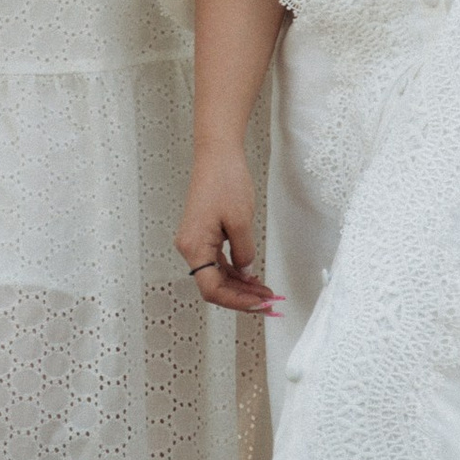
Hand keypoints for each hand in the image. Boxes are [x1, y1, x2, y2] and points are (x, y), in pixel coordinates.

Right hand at [175, 148, 279, 315]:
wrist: (217, 155)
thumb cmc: (226, 182)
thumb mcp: (241, 221)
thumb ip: (244, 252)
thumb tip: (246, 273)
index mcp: (194, 246)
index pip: (212, 289)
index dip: (237, 301)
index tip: (260, 304)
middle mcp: (190, 247)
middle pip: (214, 286)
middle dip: (241, 297)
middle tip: (269, 303)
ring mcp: (196, 242)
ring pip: (217, 276)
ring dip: (241, 287)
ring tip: (266, 293)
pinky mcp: (203, 235)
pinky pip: (218, 262)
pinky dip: (236, 272)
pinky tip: (253, 278)